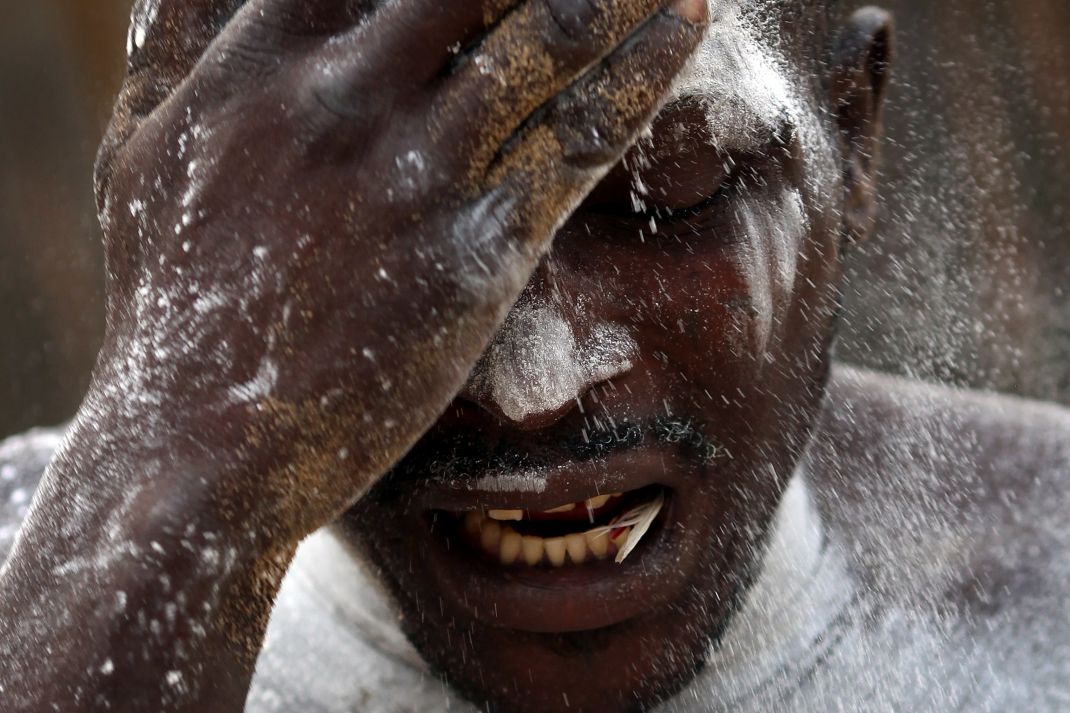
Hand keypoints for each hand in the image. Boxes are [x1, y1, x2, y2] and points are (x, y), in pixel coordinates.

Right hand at [1, 2, 705, 709]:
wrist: (200, 445)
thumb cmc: (169, 300)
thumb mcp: (138, 150)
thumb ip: (178, 46)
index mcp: (259, 62)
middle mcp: (344, 98)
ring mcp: (417, 173)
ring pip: (549, 39)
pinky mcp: (478, 252)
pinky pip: (582, 139)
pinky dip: (643, 73)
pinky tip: (683, 25)